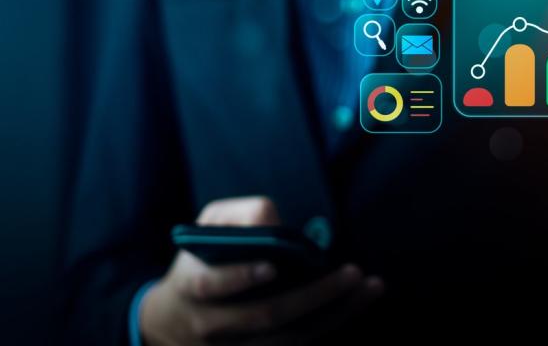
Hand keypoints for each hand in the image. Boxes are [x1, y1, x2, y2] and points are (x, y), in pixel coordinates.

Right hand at [140, 197, 381, 345]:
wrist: (174, 320)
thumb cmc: (201, 260)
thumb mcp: (207, 228)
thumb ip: (238, 217)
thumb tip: (273, 226)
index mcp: (192, 286)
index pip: (211, 285)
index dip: (240, 277)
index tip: (272, 267)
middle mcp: (212, 325)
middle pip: (265, 317)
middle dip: (313, 296)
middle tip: (352, 272)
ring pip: (289, 339)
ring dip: (335, 314)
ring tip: (371, 286)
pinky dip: (331, 325)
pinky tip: (359, 303)